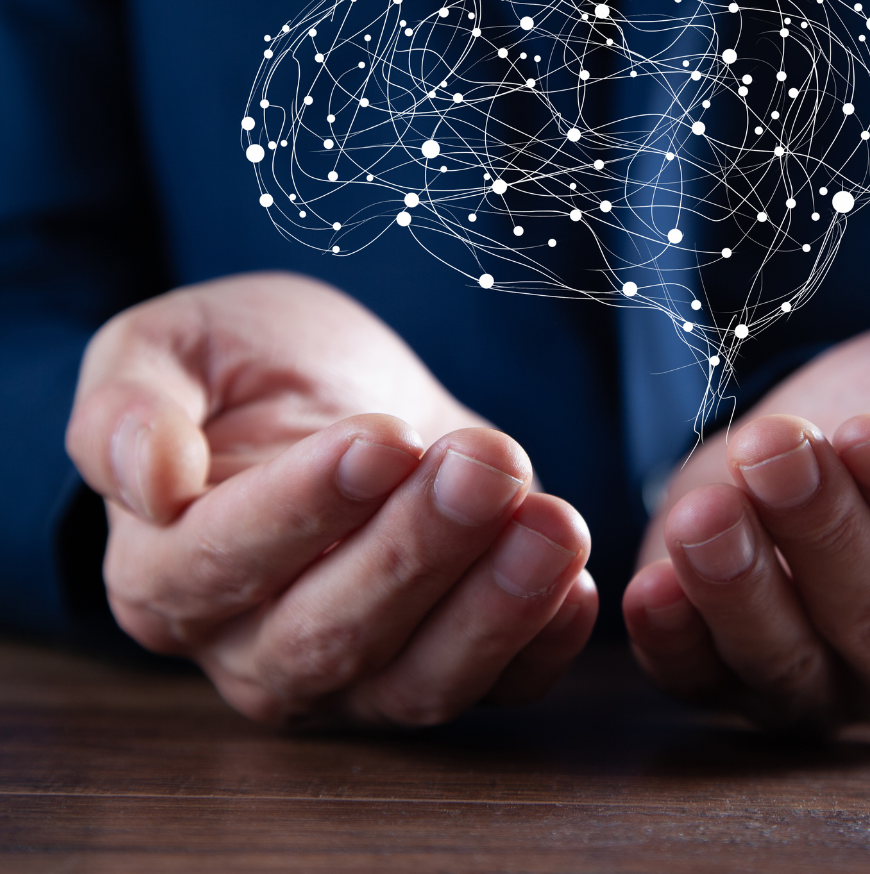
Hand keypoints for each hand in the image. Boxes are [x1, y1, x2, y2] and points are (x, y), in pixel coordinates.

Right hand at [66, 273, 596, 724]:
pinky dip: (539, 646)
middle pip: (331, 633)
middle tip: (485, 465)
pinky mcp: (437, 657)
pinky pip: (493, 685)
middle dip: (418, 550)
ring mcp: (352, 671)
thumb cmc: (240, 367)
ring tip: (553, 524)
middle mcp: (251, 645)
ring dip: (494, 606)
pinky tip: (576, 583)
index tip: (381, 440)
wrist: (328, 385)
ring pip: (417, 678)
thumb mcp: (165, 350)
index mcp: (166, 570)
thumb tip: (144, 477)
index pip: (222, 563)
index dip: (305, 508)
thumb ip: (127, 408)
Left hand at [623, 319, 869, 735]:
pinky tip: (652, 587)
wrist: (853, 416)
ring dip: (739, 589)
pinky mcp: (734, 665)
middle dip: (824, 533)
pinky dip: (673, 640)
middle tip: (780, 451)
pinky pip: (702, 678)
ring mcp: (827, 678)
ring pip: (787, 664)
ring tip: (706, 513)